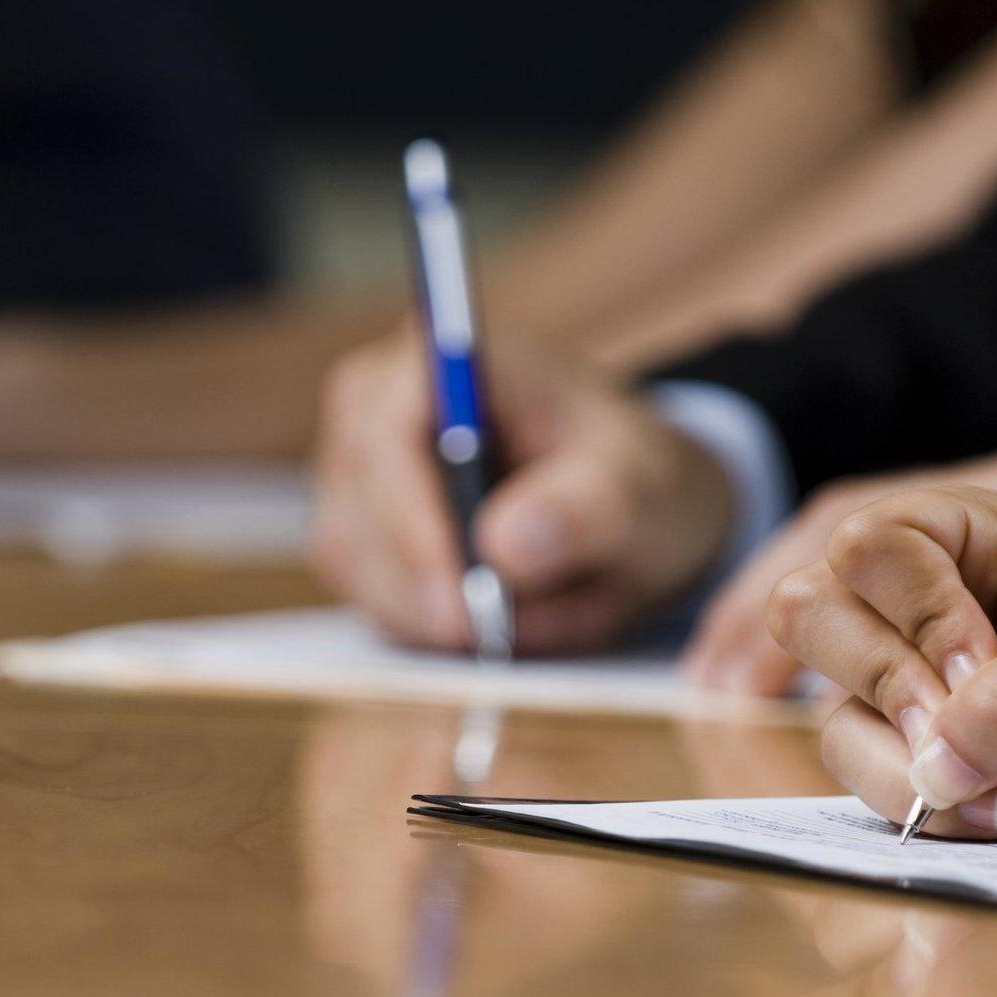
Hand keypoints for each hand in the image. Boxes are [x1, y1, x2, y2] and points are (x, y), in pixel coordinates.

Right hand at [310, 331, 732, 651]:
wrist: (628, 505)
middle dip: (425, 589)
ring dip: (437, 615)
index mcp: (440, 359)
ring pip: (358, 569)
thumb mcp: (641, 488)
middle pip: (358, 514)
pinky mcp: (358, 535)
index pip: (387, 438)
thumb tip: (504, 547)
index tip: (458, 600)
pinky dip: (430, 629)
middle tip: (495, 638)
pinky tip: (498, 620)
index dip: (411, 523)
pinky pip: (370, 600)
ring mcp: (355, 473)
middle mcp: (375, 405)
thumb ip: (583, 511)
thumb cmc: (632, 475)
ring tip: (531, 614)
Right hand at [766, 485, 996, 837]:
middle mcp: (919, 605)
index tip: (983, 662)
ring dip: (913, 775)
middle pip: (813, 622)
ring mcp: (918, 690)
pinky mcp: (934, 766)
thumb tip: (932, 772)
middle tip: (965, 739)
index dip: (910, 613)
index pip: (864, 551)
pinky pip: (877, 792)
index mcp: (957, 537)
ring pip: (837, 724)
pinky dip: (937, 818)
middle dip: (889, 693)